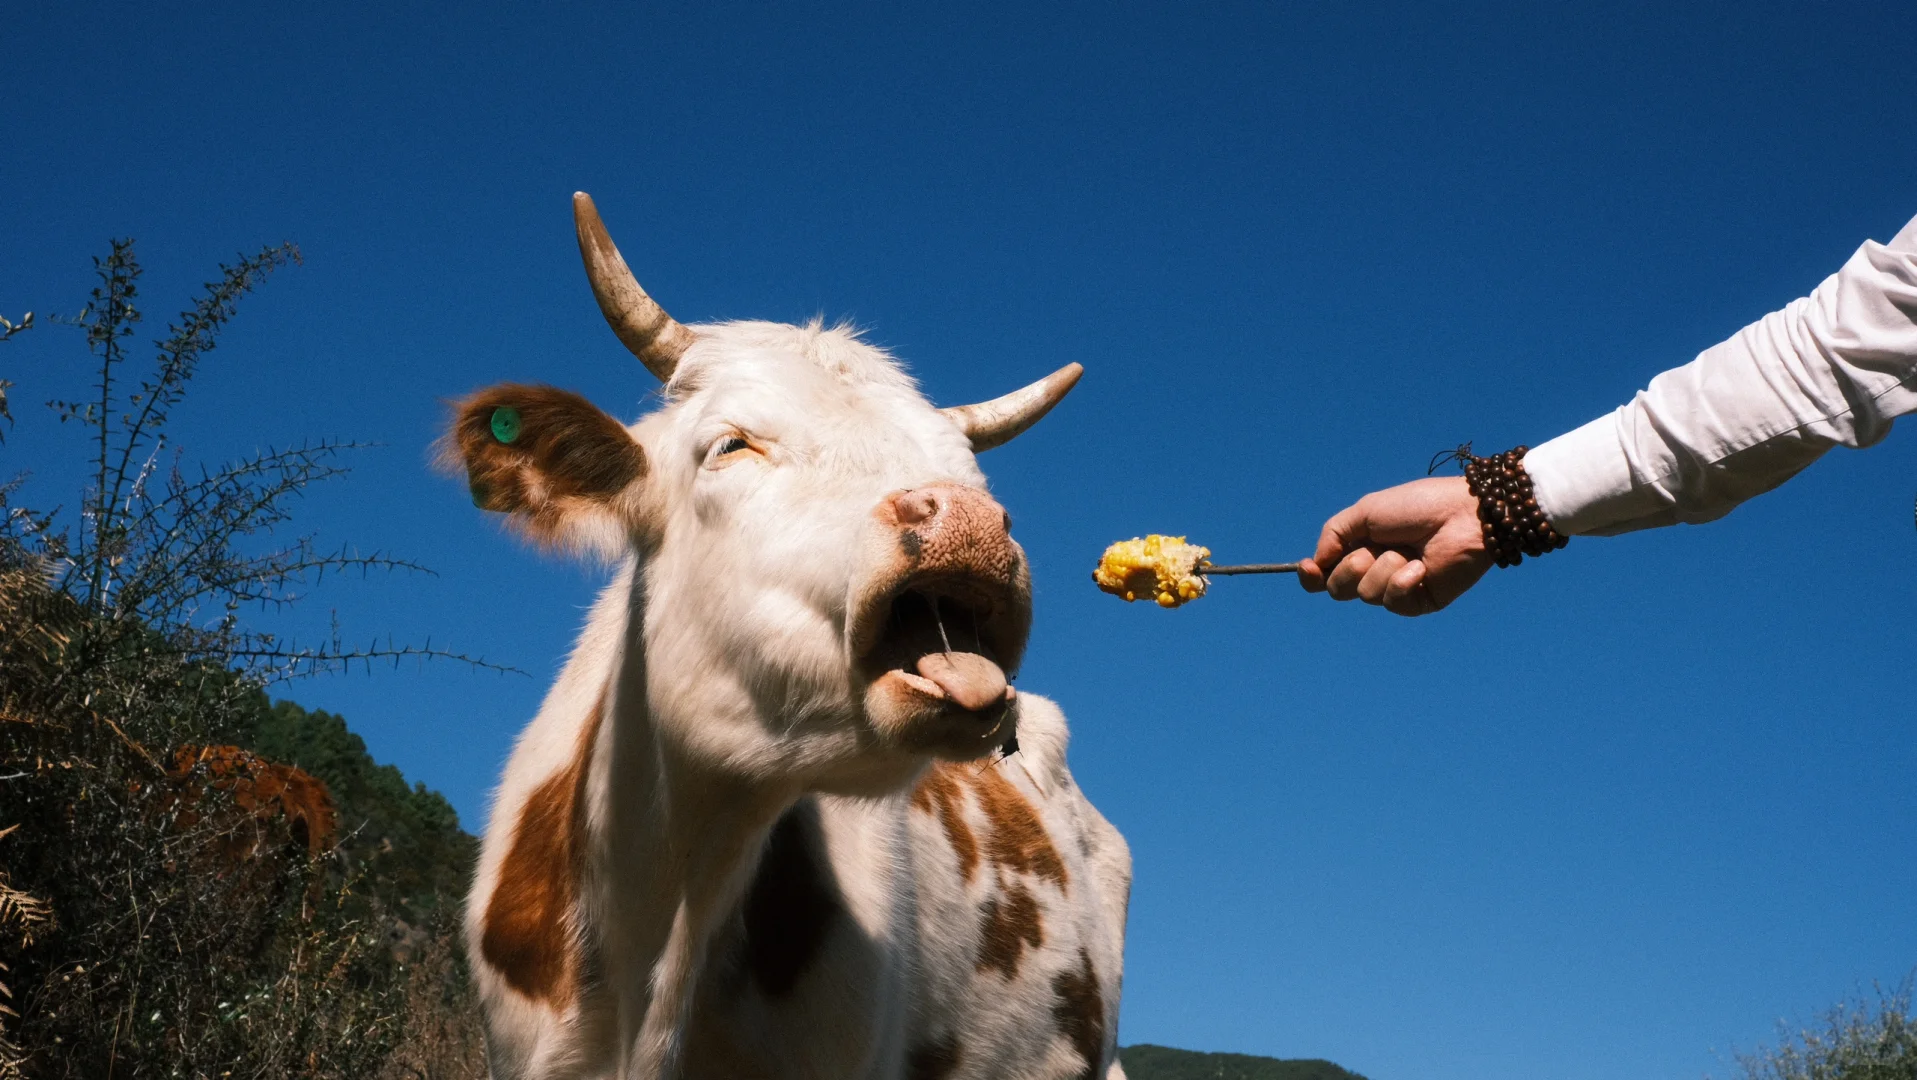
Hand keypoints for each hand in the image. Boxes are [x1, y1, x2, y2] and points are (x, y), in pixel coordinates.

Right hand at [1296, 476, 1491, 615]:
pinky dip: (1403, 582)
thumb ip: (1334, 534)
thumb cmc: (1417, 506)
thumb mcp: (1366, 511)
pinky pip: (1393, 602)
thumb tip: (1316, 564)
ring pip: (1365, 594)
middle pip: (1338, 589)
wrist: (1463, 516)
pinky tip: (1421, 568)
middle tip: (1371, 551)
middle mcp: (1376, 569)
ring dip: (1383, 569)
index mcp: (1362, 546)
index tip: (1309, 568)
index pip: (1326, 573)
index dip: (1312, 576)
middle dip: (1350, 569)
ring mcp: (1397, 587)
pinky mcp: (1419, 602)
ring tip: (1408, 552)